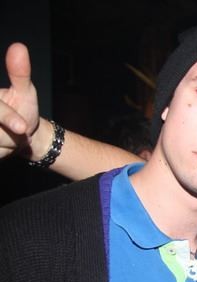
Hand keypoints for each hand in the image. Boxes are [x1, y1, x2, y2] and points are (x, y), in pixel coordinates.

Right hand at [0, 43, 39, 158]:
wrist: (21, 134)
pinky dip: (2, 150)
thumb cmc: (22, 108)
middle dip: (9, 133)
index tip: (22, 127)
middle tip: (19, 128)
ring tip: (8, 132)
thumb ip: (19, 73)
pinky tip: (3, 142)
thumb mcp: (25, 91)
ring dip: (7, 143)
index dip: (7, 117)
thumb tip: (19, 48)